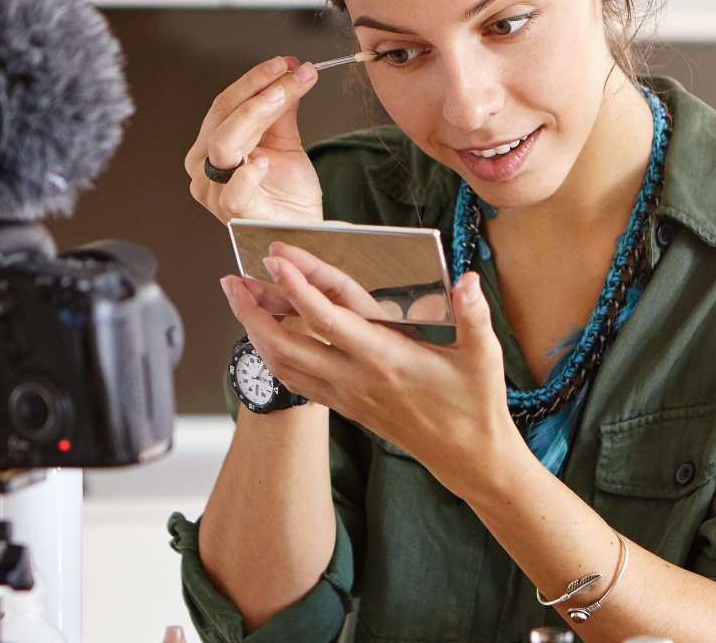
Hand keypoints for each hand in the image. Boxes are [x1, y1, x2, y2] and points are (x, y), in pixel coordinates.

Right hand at [185, 56, 323, 223]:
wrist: (302, 229)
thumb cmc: (287, 191)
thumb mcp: (285, 140)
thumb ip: (283, 107)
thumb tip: (290, 68)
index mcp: (209, 147)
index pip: (224, 104)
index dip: (253, 80)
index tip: (284, 62)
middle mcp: (204, 168)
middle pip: (224, 118)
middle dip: (260, 90)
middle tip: (292, 72)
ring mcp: (215, 193)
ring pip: (224, 146)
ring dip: (255, 114)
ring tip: (283, 97)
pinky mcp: (235, 216)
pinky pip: (233, 193)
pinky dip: (246, 175)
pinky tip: (265, 161)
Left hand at [217, 243, 519, 490]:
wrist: (467, 457)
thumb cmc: (475, 404)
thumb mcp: (484, 356)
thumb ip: (474, 315)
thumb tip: (469, 281)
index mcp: (387, 358)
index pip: (328, 319)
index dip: (298, 287)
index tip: (276, 258)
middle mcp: (358, 378)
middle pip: (286, 343)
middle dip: (252, 310)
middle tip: (231, 279)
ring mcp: (346, 395)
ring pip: (282, 364)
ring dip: (254, 331)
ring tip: (239, 299)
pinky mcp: (345, 407)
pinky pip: (295, 381)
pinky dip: (272, 355)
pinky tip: (265, 335)